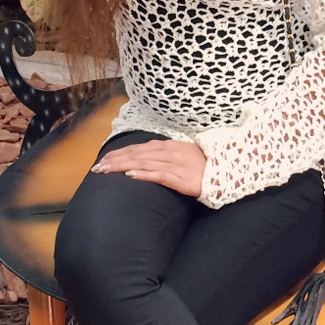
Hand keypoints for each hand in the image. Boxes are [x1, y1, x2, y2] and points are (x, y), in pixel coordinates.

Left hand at [91, 140, 208, 196]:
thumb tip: (147, 159)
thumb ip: (165, 155)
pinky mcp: (181, 178)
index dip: (119, 153)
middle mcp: (169, 152)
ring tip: (105, 171)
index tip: (103, 159)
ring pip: (142, 163)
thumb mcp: (183, 154)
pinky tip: (130, 175)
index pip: (138, 148)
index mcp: (168, 146)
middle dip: (114, 160)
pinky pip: (159, 175)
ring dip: (121, 166)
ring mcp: (174, 165)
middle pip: (136, 155)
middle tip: (97, 168)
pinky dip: (143, 174)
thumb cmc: (205, 165)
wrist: (227, 171)